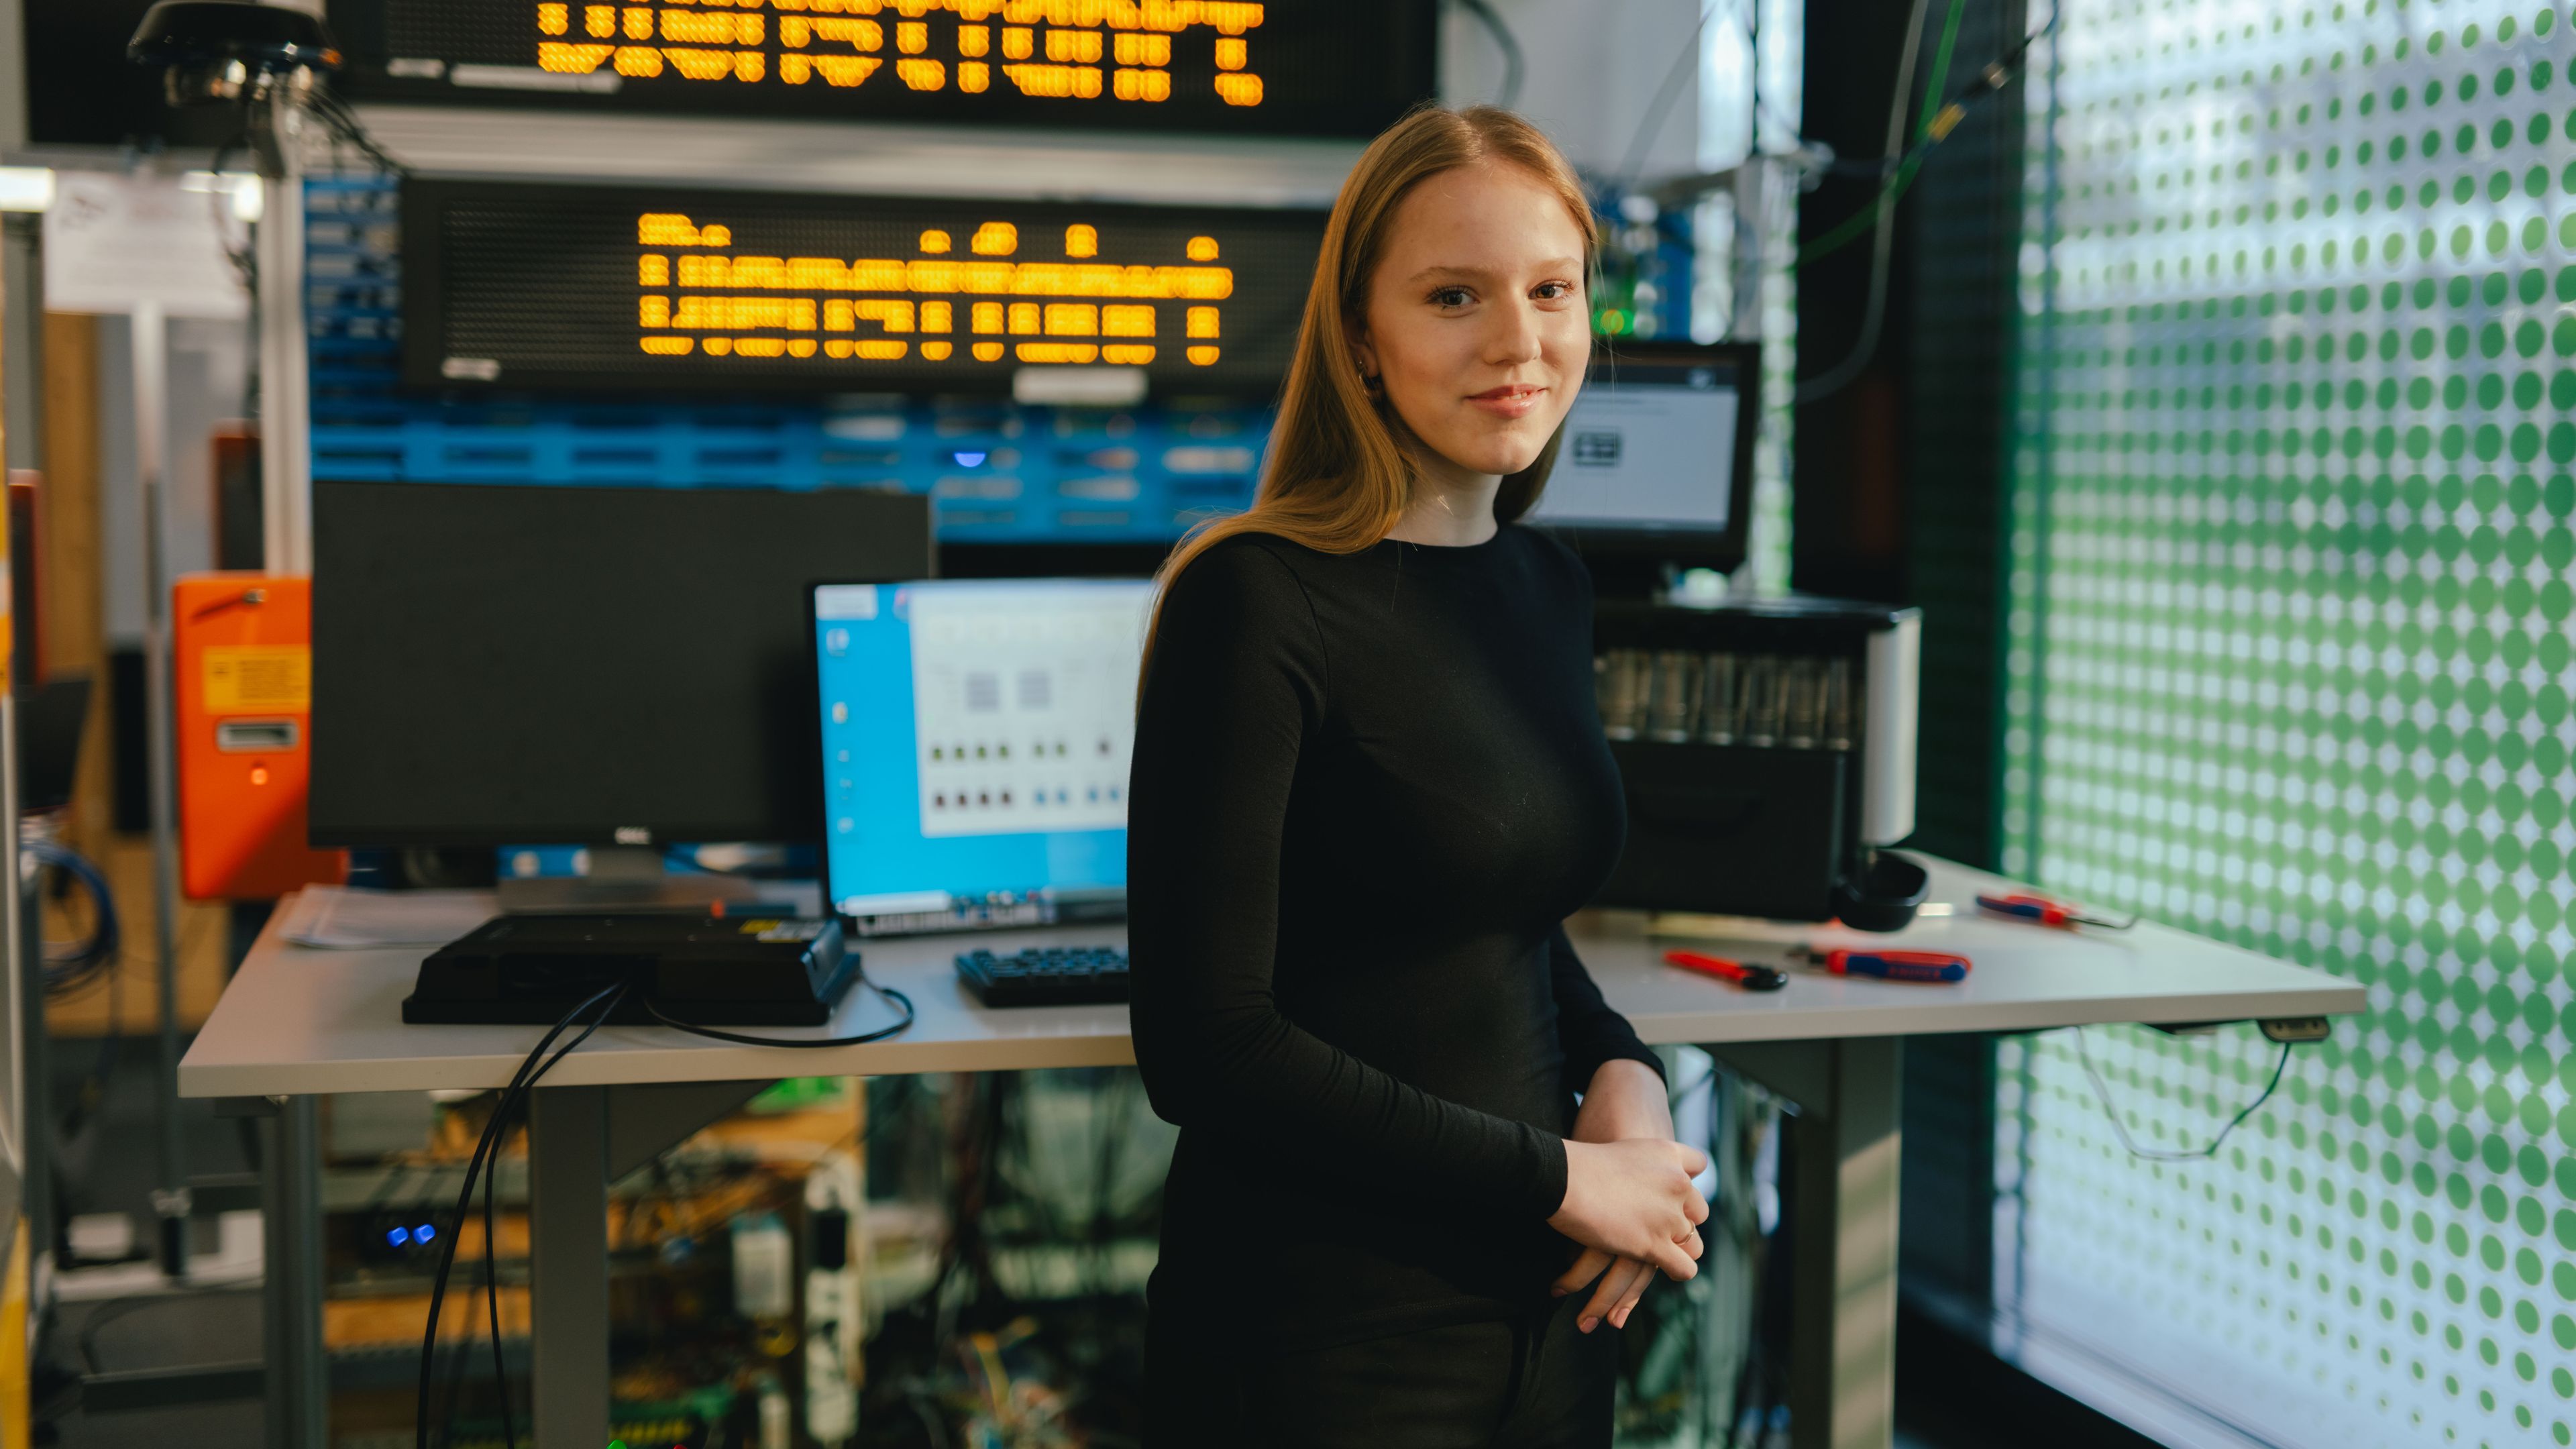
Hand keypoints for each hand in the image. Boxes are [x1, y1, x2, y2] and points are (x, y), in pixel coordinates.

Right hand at [1547, 1138, 1707, 1287]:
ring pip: (1693, 1242)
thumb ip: (1637, 1160)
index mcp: (1667, 1153)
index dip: (1685, 1178)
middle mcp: (1677, 1183)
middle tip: (1664, 1227)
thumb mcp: (1620, 1147)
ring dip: (1679, 1250)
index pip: (1699, 1164)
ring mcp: (1668, 1215)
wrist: (1562, 1177)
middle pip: (1698, 1211)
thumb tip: (1633, 1174)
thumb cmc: (1578, 1160)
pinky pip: (1684, 1268)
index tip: (1673, 1190)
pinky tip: (1665, 1270)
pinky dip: (1676, 1271)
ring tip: (1664, 1255)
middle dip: (1684, 1221)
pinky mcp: (1654, 1245)